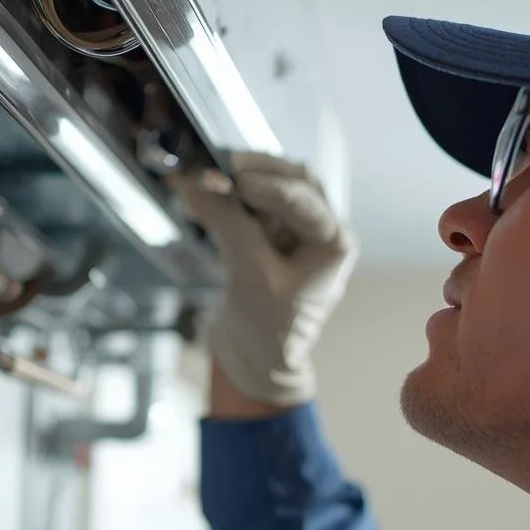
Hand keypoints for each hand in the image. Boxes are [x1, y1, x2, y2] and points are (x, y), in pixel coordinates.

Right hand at [171, 152, 355, 407]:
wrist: (255, 361)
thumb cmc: (268, 331)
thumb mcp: (251, 277)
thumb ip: (229, 226)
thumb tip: (197, 185)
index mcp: (333, 243)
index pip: (303, 198)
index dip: (265, 184)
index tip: (230, 177)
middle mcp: (320, 230)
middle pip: (293, 179)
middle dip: (255, 170)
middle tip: (216, 167)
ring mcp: (294, 231)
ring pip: (270, 186)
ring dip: (239, 179)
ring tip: (206, 178)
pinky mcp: (268, 235)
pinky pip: (251, 203)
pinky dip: (229, 196)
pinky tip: (206, 194)